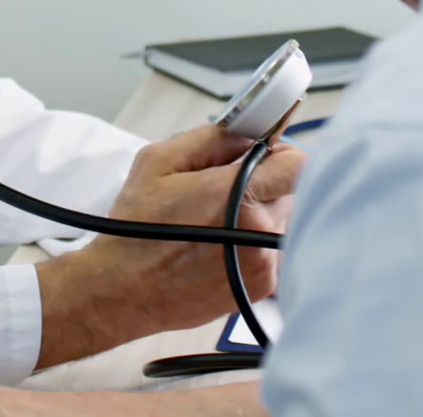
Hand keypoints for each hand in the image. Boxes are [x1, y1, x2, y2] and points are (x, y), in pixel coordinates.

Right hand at [35, 123, 304, 365]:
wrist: (125, 290)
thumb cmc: (136, 228)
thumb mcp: (158, 162)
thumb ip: (210, 139)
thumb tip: (247, 132)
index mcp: (235, 193)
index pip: (296, 164)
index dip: (281, 154)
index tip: (262, 157)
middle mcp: (259, 229)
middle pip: (290, 191)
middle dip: (264, 184)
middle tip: (226, 192)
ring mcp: (264, 262)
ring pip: (281, 221)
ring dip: (260, 215)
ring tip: (218, 224)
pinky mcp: (261, 286)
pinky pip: (272, 250)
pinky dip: (254, 244)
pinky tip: (220, 248)